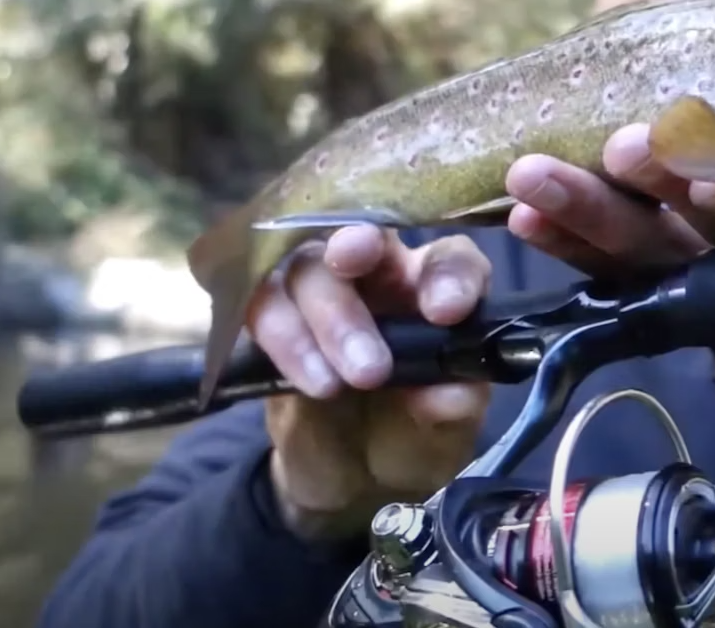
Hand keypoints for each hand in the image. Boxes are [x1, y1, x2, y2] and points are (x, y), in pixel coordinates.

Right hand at [246, 227, 491, 540]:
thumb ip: (454, 408)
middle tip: (371, 341)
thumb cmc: (410, 439)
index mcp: (435, 293)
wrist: (350, 478)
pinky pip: (260, 296)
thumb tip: (450, 391)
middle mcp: (382, 277)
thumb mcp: (445, 435)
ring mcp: (322, 291)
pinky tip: (306, 378)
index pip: (449, 258)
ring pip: (308, 264)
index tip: (446, 311)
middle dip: (363, 263)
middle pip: (366, 236)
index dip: (448, 275)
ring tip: (336, 385)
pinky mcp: (273, 315)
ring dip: (324, 317)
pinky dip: (280, 331)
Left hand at [504, 124, 714, 273]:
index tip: (711, 189)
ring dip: (588, 209)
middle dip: (660, 184)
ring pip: (646, 246)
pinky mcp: (643, 272)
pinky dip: (563, 241)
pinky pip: (603, 265)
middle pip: (707, 227)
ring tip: (533, 176)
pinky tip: (525, 217)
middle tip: (622, 148)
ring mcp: (693, 259)